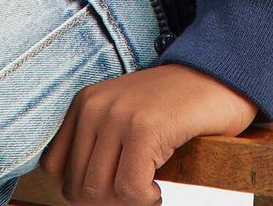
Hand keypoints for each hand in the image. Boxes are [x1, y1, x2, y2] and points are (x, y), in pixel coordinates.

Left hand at [39, 61, 257, 205]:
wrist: (217, 79)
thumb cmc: (174, 109)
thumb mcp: (122, 119)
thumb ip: (96, 147)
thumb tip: (79, 194)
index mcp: (84, 103)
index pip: (54, 167)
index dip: (82, 188)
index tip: (113, 185)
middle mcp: (94, 106)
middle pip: (76, 187)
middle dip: (106, 201)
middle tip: (135, 189)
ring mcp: (118, 115)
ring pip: (99, 193)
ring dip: (127, 201)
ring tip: (148, 186)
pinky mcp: (144, 129)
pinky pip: (130, 190)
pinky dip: (147, 199)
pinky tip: (159, 186)